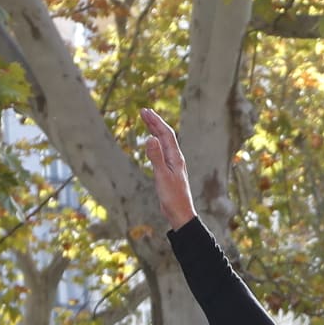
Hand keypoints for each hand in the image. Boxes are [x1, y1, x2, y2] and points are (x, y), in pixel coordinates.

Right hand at [140, 109, 195, 229]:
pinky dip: (156, 143)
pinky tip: (152, 143)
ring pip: (164, 143)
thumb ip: (156, 157)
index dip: (155, 121)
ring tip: (147, 121)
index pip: (166, 134)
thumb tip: (150, 138)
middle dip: (155, 122)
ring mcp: (173, 164)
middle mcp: (176, 158)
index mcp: (175, 157)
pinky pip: (162, 151)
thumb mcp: (162, 176)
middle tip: (143, 111)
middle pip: (166, 136)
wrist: (180, 213)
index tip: (145, 111)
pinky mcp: (169, 171)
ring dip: (155, 131)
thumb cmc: (173, 196)